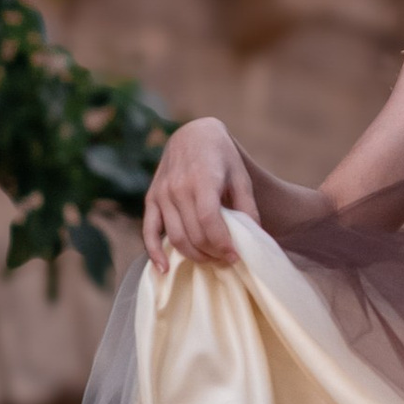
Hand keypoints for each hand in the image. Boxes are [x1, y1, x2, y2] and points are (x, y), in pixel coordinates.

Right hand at [142, 117, 257, 272]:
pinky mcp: (152, 198)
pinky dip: (154, 253)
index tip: (235, 256)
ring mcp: (162, 194)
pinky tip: (164, 269)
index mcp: (203, 180)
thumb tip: (254, 237)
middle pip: (194, 234)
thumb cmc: (222, 157)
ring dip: (194, 255)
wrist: (193, 134)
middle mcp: (178, 188)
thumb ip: (247, 207)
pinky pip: (149, 230)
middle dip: (212, 253)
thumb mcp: (241, 177)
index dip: (223, 244)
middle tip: (227, 260)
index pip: (209, 221)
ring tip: (211, 260)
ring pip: (175, 237)